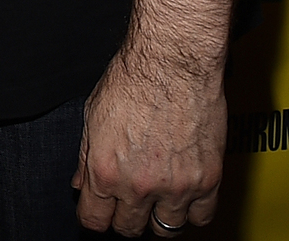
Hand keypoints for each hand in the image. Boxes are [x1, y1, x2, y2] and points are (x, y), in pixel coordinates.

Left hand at [72, 49, 224, 233]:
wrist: (173, 63)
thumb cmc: (132, 80)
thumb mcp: (92, 116)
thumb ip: (85, 156)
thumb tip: (80, 182)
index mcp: (105, 171)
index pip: (95, 220)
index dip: (94, 217)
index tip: (99, 211)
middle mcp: (139, 185)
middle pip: (129, 228)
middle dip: (124, 217)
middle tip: (126, 202)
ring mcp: (176, 187)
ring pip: (166, 229)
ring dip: (158, 218)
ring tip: (155, 200)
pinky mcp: (208, 181)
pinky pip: (201, 217)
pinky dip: (192, 212)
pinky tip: (183, 197)